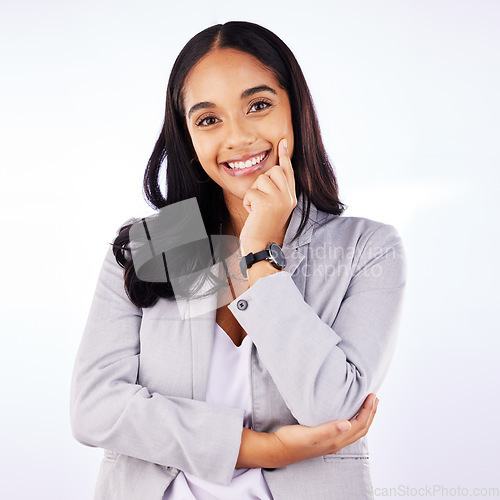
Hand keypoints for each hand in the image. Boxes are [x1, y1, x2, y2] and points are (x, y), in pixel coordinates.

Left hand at [239, 138, 296, 253]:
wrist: (261, 247)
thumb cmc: (263, 229)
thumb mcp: (274, 208)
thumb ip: (275, 192)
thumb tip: (268, 173)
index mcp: (291, 198)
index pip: (288, 172)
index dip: (284, 156)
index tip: (282, 141)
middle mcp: (288, 197)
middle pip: (273, 171)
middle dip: (262, 182)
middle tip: (260, 201)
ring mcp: (279, 200)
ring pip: (261, 179)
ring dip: (254, 193)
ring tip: (257, 209)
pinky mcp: (266, 203)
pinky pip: (251, 191)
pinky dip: (247, 202)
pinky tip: (253, 214)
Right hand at [268, 393, 378, 467]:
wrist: (278, 449)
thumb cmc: (291, 441)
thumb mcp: (309, 434)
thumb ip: (328, 430)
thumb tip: (348, 425)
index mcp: (335, 440)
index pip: (359, 424)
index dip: (368, 411)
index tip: (372, 396)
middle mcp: (336, 443)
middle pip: (361, 429)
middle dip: (370, 413)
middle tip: (375, 398)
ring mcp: (331, 442)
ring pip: (355, 430)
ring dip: (364, 417)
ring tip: (368, 405)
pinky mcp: (325, 439)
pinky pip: (347, 430)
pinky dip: (354, 421)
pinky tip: (349, 415)